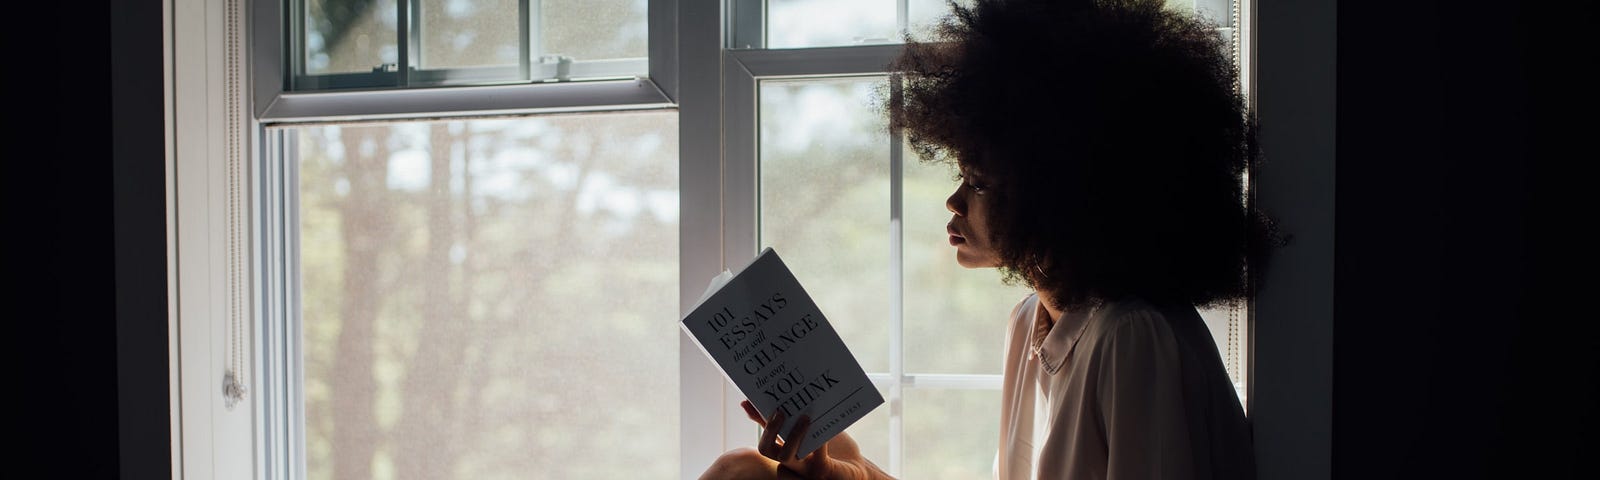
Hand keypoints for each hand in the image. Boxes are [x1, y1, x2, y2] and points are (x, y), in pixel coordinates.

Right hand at [741, 400, 890, 479]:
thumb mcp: (814, 430)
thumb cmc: (835, 450)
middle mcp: (791, 463)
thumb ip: (796, 420)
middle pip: (766, 449)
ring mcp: (804, 470)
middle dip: (770, 429)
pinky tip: (824, 428)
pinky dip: (819, 442)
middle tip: (780, 411)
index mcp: (787, 450)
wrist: (856, 469)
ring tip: (805, 417)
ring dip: (793, 434)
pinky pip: (817, 457)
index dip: (757, 418)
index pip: (765, 434)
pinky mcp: (822, 472)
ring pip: (786, 456)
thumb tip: (778, 401)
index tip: (748, 400)